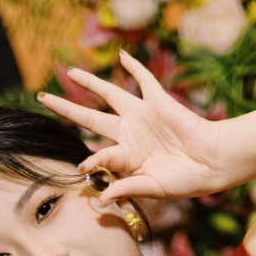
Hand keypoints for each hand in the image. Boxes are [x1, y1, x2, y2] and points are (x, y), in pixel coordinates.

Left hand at [38, 51, 224, 204]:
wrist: (212, 162)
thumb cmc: (184, 180)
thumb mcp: (152, 187)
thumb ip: (126, 188)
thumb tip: (101, 199)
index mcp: (126, 158)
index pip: (99, 155)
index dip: (91, 160)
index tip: (82, 167)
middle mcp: (129, 134)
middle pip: (90, 118)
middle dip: (67, 109)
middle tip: (43, 98)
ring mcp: (141, 116)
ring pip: (109, 95)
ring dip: (90, 82)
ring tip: (71, 71)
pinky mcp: (158, 102)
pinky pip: (143, 80)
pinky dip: (133, 67)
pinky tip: (121, 56)